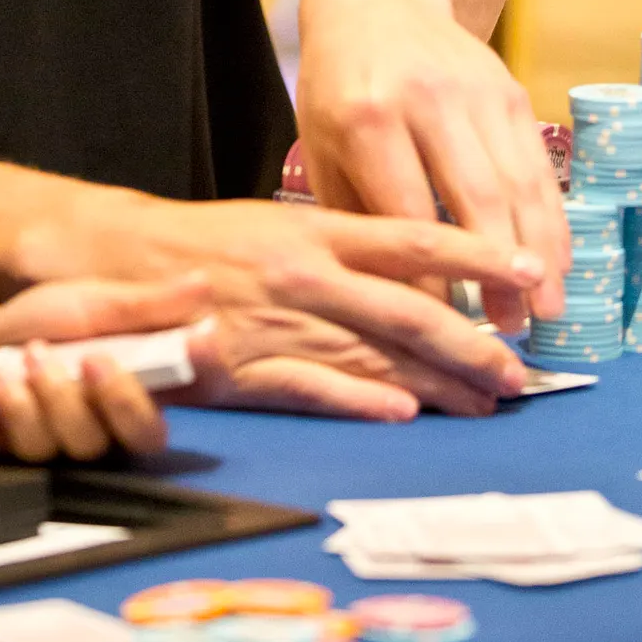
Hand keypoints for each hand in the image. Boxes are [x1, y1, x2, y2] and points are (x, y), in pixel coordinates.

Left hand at [0, 277, 213, 462]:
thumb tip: (204, 284)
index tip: (202, 341)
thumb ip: (146, 304)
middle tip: (95, 359)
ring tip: (32, 354)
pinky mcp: (32, 456)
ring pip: (85, 443)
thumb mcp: (94, 302)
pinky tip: (1, 377)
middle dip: (122, 400)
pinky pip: (34, 446)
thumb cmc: (46, 321)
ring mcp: (76, 442)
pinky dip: (16, 404)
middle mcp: (120, 418)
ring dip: (56, 393)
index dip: (210, 371)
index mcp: (148, 376)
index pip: (203, 387)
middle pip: (147, 436)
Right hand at [20, 191, 540, 407]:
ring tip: (484, 404)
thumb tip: (415, 271)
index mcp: (313, 230)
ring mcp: (273, 321)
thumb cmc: (206, 244)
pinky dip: (357, 402)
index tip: (528, 270)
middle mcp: (302, 272)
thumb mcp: (279, 226)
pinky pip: (308, 387)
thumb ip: (340, 248)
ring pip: (370, 355)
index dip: (474, 257)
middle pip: (403, 311)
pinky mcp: (240, 367)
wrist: (113, 257)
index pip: (412, 240)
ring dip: (434, 385)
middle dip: (469, 345)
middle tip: (519, 373)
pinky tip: (402, 416)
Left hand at [296, 0, 569, 322]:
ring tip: (547, 309)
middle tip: (515, 330)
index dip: (432, 278)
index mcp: (366, 118)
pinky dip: (553, 216)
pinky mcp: (511, 90)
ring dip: (540, 252)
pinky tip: (558, 260)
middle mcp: (427, 100)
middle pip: (476, 198)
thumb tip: (394, 298)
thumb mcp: (321, 146)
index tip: (444, 331)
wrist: (377, 2)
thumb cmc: (338, 89)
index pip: (406, 214)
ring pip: (520, 183)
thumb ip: (353, 215)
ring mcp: (476, 91)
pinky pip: (539, 163)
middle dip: (499, 272)